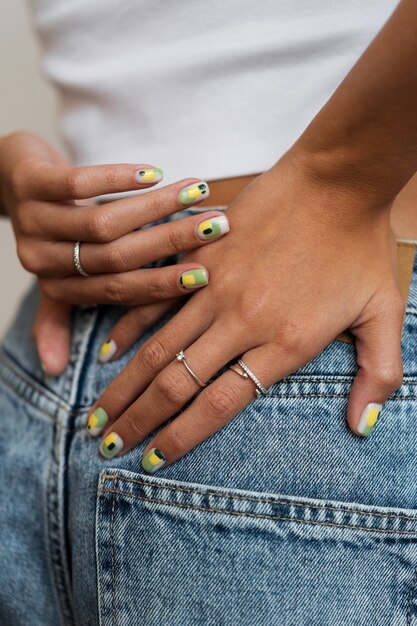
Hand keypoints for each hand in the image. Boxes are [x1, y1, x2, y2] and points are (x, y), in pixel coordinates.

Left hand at [0, 131, 228, 372]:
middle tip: (214, 227)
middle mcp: (44, 260)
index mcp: (60, 286)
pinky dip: (117, 179)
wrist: (4, 178)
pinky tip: (153, 173)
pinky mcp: (28, 182)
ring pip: (103, 222)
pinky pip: (78, 183)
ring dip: (154, 207)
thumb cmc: (49, 229)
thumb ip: (61, 317)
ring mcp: (33, 221)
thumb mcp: (56, 276)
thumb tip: (54, 372)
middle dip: (170, 243)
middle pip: (116, 258)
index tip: (206, 275)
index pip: (119, 292)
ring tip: (195, 191)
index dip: (161, 285)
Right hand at [86, 152, 403, 466]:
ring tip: (95, 416)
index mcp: (285, 343)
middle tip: (107, 447)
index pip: (219, 405)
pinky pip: (154, 298)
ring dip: (123, 387)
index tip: (151, 460)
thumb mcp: (386, 312)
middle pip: (177, 384)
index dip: (181, 437)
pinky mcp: (203, 258)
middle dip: (138, 422)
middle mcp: (242, 321)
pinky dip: (128, 327)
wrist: (337, 179)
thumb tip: (365, 427)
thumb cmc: (361, 246)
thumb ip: (378, 374)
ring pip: (157, 348)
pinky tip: (107, 352)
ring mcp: (216, 287)